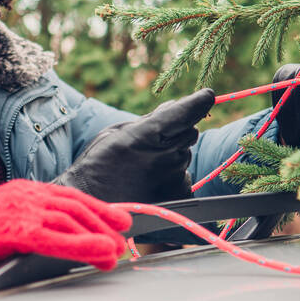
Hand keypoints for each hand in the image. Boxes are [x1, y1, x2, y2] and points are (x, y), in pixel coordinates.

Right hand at [0, 180, 130, 300]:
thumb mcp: (1, 228)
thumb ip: (28, 229)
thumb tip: (56, 242)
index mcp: (20, 191)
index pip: (67, 195)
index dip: (97, 207)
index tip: (118, 221)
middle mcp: (23, 195)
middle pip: (74, 206)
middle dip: (103, 223)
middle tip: (122, 241)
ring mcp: (18, 210)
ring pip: (70, 220)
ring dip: (97, 237)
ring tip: (115, 253)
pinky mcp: (14, 230)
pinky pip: (56, 238)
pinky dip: (82, 245)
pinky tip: (100, 254)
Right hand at [54, 88, 214, 202]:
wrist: (92, 205)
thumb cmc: (98, 164)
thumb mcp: (116, 133)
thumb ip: (149, 120)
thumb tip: (174, 107)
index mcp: (149, 134)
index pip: (187, 112)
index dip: (199, 102)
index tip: (207, 95)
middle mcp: (166, 155)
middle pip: (190, 133)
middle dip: (177, 133)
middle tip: (153, 144)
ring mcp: (174, 178)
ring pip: (184, 156)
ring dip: (171, 157)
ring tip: (144, 170)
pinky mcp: (179, 197)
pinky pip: (183, 178)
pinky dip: (171, 178)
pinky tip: (150, 184)